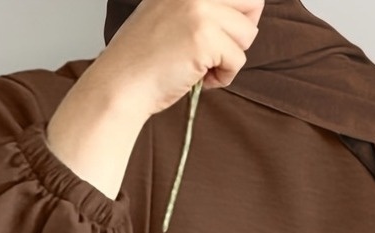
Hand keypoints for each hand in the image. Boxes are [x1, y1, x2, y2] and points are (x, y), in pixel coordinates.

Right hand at [102, 0, 264, 116]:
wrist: (121, 83)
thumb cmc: (144, 58)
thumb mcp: (168, 12)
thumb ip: (198, 5)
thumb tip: (244, 8)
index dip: (240, 12)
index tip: (225, 31)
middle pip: (252, 2)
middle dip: (242, 31)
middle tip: (219, 50)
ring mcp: (200, 10)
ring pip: (248, 33)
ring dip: (230, 57)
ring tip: (202, 66)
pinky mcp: (204, 38)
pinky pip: (238, 60)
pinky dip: (223, 77)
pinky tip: (199, 78)